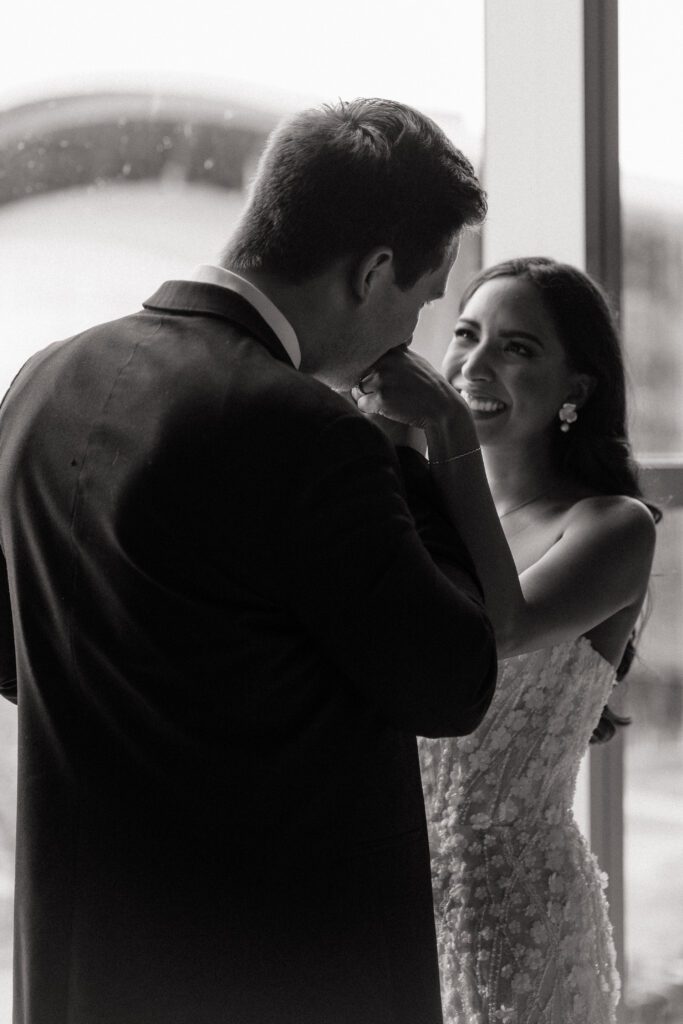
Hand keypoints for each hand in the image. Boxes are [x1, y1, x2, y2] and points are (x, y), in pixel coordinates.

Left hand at [351, 348, 470, 430]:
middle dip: (368, 385)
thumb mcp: (415, 360)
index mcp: (392, 351)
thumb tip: (380, 348)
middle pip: (359, 374)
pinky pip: (361, 404)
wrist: (441, 408)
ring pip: (358, 389)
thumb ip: (397, 353)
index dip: (368, 369)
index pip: (365, 356)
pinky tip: (387, 409)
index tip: (381, 378)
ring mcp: (382, 380)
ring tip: (388, 400)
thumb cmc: (428, 386)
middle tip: (388, 392)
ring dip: (368, 397)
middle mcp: (386, 362)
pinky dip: (370, 409)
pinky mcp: (381, 398)